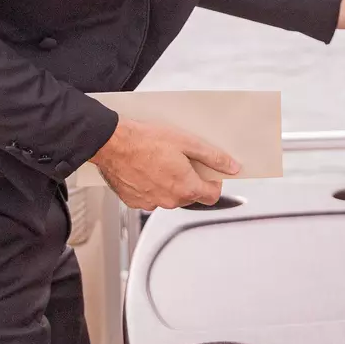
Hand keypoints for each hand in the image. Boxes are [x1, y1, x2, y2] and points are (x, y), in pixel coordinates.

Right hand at [91, 117, 239, 209]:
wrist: (112, 143)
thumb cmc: (145, 140)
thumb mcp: (187, 142)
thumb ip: (213, 157)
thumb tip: (232, 167)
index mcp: (186, 188)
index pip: (212, 196)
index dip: (214, 183)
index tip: (209, 172)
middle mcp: (169, 200)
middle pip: (190, 196)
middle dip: (191, 181)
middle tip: (182, 160)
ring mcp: (150, 203)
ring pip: (169, 197)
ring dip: (170, 184)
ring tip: (161, 162)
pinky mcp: (133, 201)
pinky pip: (150, 197)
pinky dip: (151, 186)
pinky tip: (146, 169)